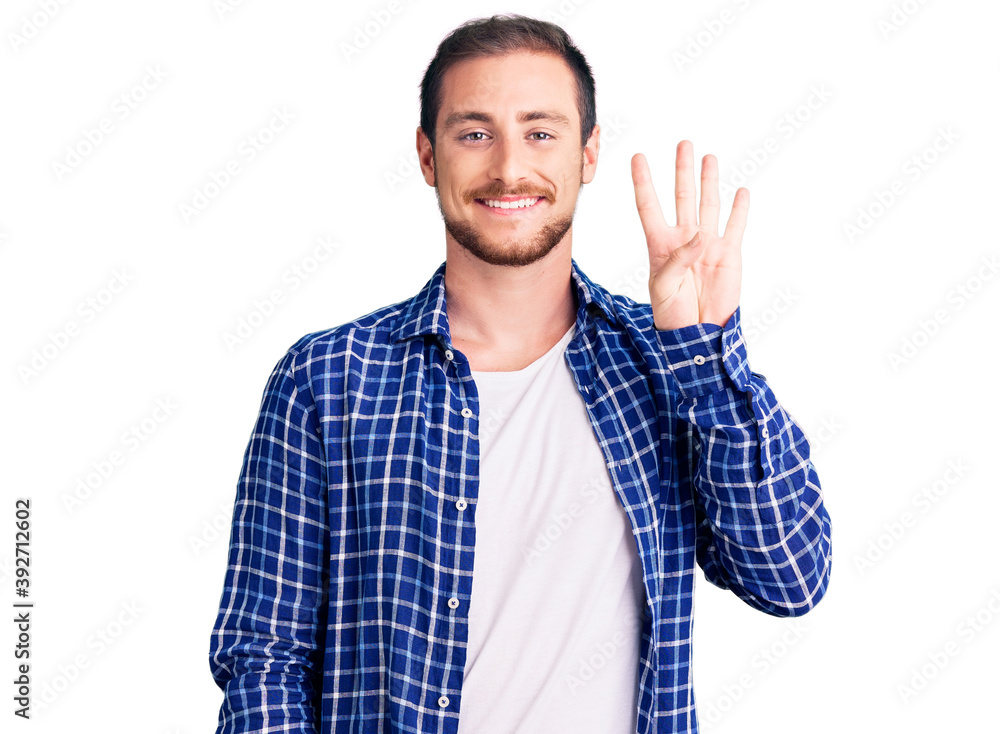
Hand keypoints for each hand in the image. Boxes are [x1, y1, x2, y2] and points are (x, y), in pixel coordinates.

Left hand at [631, 140, 747, 329]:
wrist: (697, 333)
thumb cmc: (671, 313)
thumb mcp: (664, 287)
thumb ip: (678, 259)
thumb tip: (700, 234)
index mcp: (660, 245)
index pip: (649, 205)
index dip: (643, 181)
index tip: (638, 157)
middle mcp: (684, 239)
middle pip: (682, 196)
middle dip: (682, 170)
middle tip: (683, 143)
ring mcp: (707, 245)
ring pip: (708, 204)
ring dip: (709, 181)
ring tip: (708, 157)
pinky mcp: (729, 254)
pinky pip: (735, 226)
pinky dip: (739, 209)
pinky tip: (741, 191)